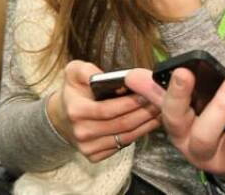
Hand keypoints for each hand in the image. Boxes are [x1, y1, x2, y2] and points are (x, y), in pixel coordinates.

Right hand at [46, 60, 160, 162]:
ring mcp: (88, 147)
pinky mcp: (95, 155)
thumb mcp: (74, 72)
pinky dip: (139, 134)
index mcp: (76, 111)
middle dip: (144, 112)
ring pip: (125, 136)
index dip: (130, 102)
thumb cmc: (74, 91)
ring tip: (160, 110)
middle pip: (121, 124)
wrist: (63, 116)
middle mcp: (81, 132)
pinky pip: (123, 145)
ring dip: (146, 124)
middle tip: (161, 100)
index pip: (108, 109)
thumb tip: (102, 75)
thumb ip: (86, 70)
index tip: (147, 93)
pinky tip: (150, 122)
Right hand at [125, 68, 224, 189]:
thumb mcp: (187, 112)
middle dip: (220, 107)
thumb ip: (162, 92)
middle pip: (205, 134)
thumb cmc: (210, 126)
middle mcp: (200, 152)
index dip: (177, 95)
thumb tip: (132, 75)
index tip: (185, 72)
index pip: (173, 117)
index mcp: (181, 134)